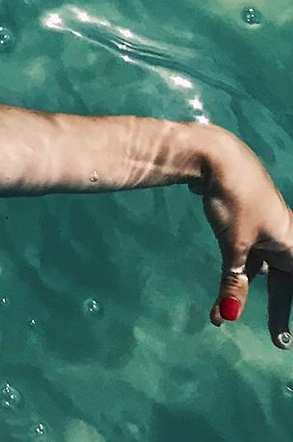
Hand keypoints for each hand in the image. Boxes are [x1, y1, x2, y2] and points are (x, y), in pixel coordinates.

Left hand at [194, 126, 292, 346]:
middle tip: (280, 341)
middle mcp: (283, 239)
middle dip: (280, 311)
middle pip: (285, 283)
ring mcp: (263, 231)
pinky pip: (245, 258)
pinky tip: (220, 292)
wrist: (213, 157)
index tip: (286, 337)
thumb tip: (228, 315)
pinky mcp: (242, 224)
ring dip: (244, 293)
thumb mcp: (234, 245)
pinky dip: (234, 276)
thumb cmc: (233, 198)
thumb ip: (234, 281)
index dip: (290, 310)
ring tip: (222, 317)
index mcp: (292, 244)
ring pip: (260, 271)